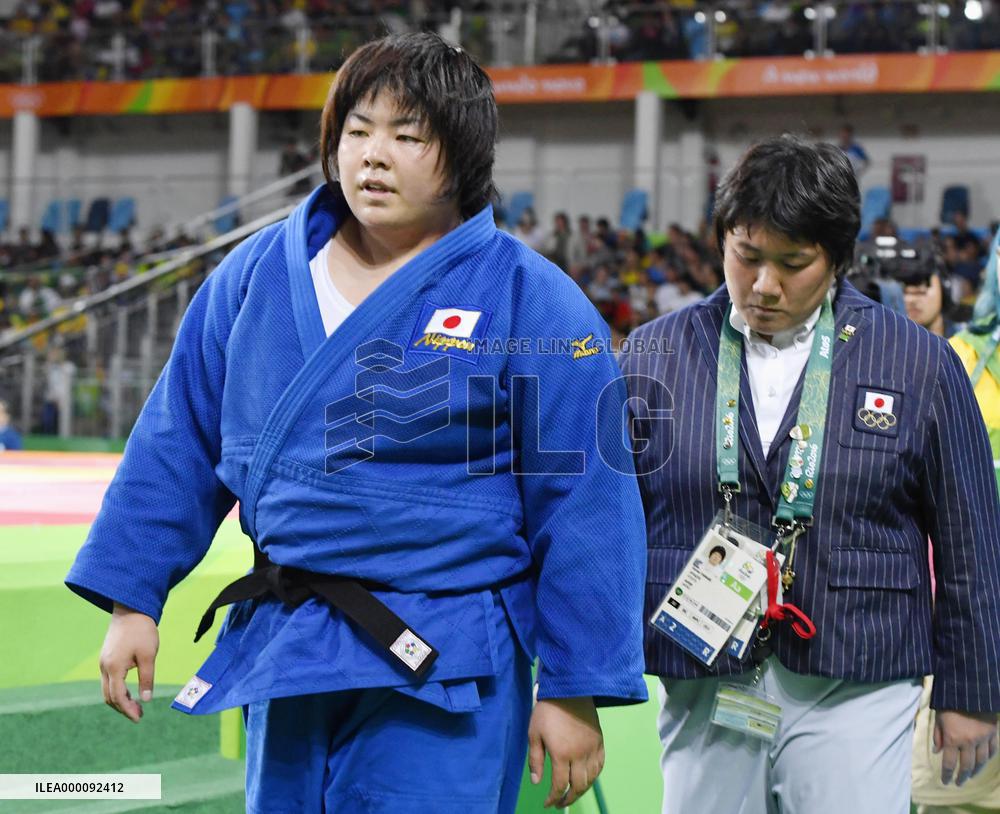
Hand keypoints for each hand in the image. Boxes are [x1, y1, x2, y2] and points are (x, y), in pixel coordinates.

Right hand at [99, 603, 158, 722]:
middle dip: (123, 708)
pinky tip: (129, 692)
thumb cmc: (142, 631)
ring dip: (119, 700)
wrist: (131, 610)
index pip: (117, 697)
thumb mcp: (148, 655)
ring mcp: (103, 662)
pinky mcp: (106, 658)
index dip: (128, 710)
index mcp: (114, 667)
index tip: (139, 718)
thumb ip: (147, 678)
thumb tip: (146, 700)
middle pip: (109, 697)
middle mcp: (104, 667)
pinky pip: (108, 681)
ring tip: (136, 706)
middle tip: (139, 715)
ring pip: (106, 690)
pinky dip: (117, 690)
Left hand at [527, 697, 603, 807]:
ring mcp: (592, 748)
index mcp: (561, 754)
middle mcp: (579, 755)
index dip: (553, 798)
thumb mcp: (534, 734)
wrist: (568, 689)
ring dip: (582, 790)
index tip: (548, 803)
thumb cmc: (547, 711)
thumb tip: (537, 783)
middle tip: (560, 802)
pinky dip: (594, 776)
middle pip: (578, 786)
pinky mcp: (600, 741)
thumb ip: (535, 760)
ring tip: (572, 793)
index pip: (560, 785)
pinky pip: (600, 765)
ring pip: (591, 778)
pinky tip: (587, 778)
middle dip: (568, 798)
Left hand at [934, 709, 998, 785]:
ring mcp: (983, 738)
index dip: (946, 774)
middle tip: (958, 783)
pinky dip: (988, 758)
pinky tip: (984, 762)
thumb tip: (937, 751)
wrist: (970, 689)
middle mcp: (968, 742)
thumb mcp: (938, 717)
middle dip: (962, 776)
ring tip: (970, 776)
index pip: (949, 763)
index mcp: (952, 738)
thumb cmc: (949, 702)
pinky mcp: (992, 733)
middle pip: (966, 766)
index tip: (945, 782)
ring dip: (976, 770)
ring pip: (981, 761)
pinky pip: (992, 750)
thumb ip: (938, 735)